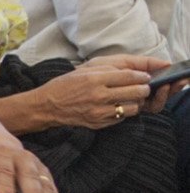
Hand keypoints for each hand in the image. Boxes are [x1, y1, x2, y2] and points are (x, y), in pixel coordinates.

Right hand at [39, 59, 159, 126]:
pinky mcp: (99, 123)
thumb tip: (134, 72)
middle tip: (142, 87)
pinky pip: (121, 117)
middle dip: (144, 88)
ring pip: (133, 107)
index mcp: (94, 79)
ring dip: (135, 102)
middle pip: (136, 92)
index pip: (129, 76)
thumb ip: (109, 69)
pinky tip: (116, 106)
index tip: (145, 76)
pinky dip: (123, 111)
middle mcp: (98, 96)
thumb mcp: (84, 70)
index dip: (142, 76)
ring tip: (129, 98)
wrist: (47, 106)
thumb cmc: (65, 85)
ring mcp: (99, 112)